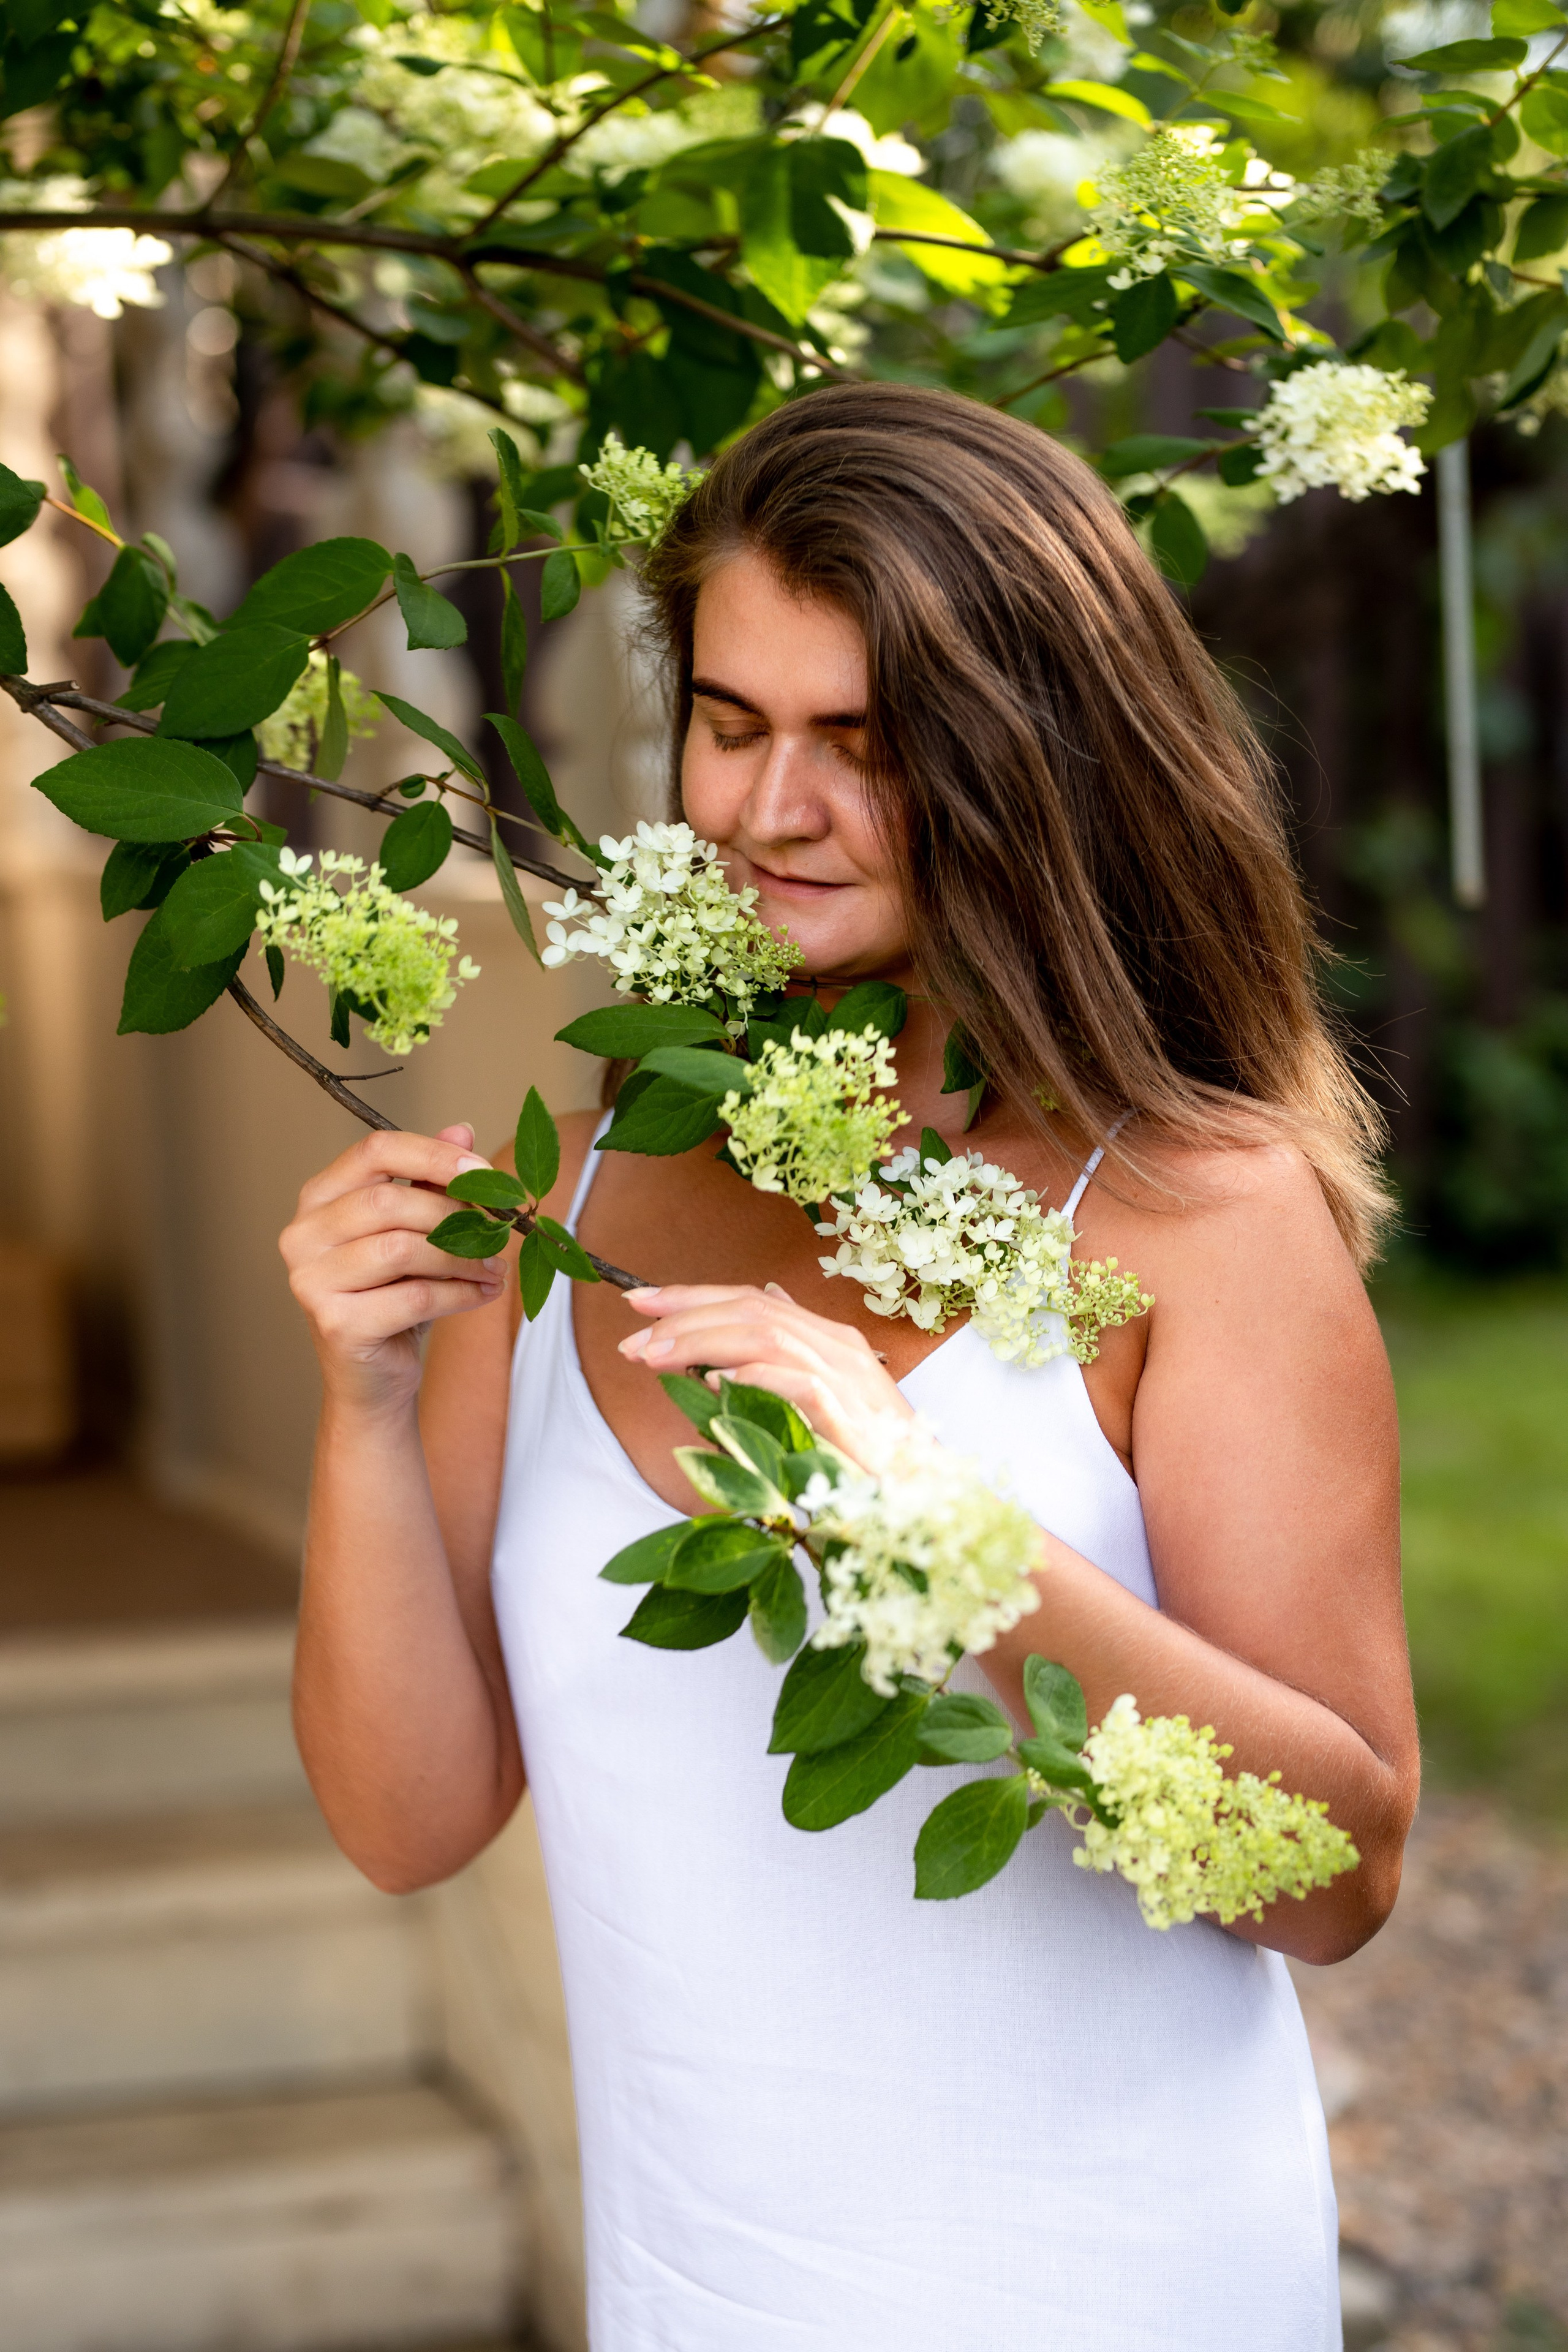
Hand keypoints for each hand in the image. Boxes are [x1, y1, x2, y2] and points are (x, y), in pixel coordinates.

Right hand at [280, 1124, 504, 1417]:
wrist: (374, 1381)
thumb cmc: (394, 1297)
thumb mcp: (416, 1232)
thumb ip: (432, 1182)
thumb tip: (462, 1129)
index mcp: (319, 1198)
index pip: (374, 1150)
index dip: (434, 1154)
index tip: (484, 1172)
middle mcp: (302, 1234)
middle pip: (390, 1200)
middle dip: (456, 1214)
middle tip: (501, 1231)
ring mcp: (310, 1281)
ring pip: (402, 1248)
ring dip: (463, 1257)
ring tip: (495, 1268)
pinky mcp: (335, 1324)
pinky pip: (413, 1297)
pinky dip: (459, 1294)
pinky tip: (483, 1294)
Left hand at [618, 1282, 914, 1471]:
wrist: (927, 1494)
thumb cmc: (871, 1454)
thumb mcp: (827, 1398)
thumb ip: (794, 1354)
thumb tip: (765, 1302)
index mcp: (830, 1340)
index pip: (751, 1300)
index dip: (692, 1296)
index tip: (639, 1301)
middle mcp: (838, 1348)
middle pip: (751, 1310)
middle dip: (683, 1317)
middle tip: (633, 1337)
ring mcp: (847, 1378)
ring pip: (766, 1335)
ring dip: (702, 1342)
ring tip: (656, 1358)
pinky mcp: (850, 1415)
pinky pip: (795, 1383)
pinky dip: (751, 1378)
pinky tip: (713, 1385)